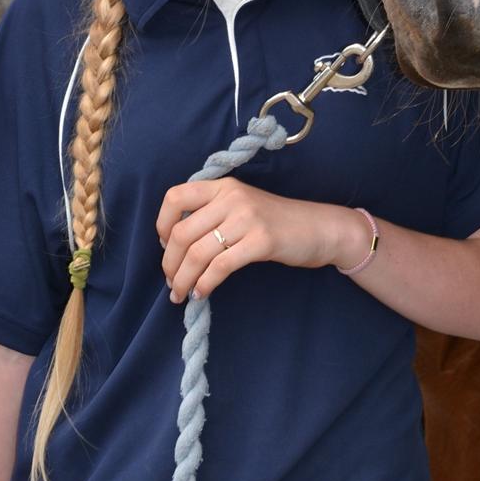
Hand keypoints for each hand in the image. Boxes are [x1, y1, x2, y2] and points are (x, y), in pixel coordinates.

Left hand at [156, 178, 363, 302]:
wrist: (317, 227)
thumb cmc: (274, 221)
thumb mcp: (241, 206)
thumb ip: (212, 214)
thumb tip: (173, 244)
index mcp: (224, 186)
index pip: (176, 197)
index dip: (161, 223)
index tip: (164, 246)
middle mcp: (232, 197)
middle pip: (181, 233)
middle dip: (170, 264)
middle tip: (172, 282)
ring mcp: (247, 218)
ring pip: (197, 253)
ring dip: (183, 279)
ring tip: (181, 294)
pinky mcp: (260, 241)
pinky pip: (220, 266)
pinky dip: (205, 284)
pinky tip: (202, 293)